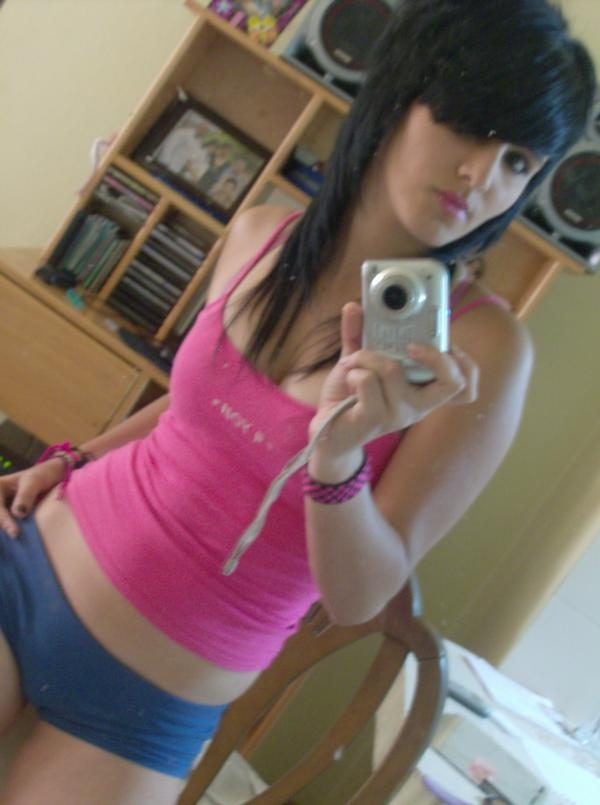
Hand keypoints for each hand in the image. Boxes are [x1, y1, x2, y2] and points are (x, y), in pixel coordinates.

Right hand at [0, 459, 65, 537]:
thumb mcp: (35, 481)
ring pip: (1, 524)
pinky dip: (10, 533)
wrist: (53, 476)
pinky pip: (6, 526)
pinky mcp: (9, 516)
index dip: (3, 520)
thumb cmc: (43, 475)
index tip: (15, 532)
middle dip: (2, 527)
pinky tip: (17, 541)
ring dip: (5, 532)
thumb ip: (26, 494)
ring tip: (16, 542)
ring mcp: (3, 508)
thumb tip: (19, 513)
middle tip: (15, 538)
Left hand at [309, 302, 477, 460]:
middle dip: (436, 356)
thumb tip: (354, 306)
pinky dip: (354, 371)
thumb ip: (359, 335)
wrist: (326, 430)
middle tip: (410, 346)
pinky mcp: (373, 419)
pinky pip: (368, 381)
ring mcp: (397, 414)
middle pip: (453, 382)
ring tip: (355, 362)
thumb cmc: (350, 398)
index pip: (464, 385)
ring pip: (394, 369)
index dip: (465, 363)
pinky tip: (349, 378)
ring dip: (368, 357)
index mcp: (422, 392)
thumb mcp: (360, 363)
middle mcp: (417, 406)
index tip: (446, 345)